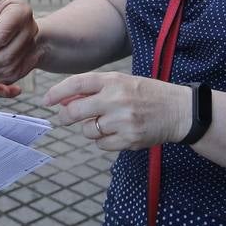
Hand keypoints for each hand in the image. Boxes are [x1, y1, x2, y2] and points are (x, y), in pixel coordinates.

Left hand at [44, 72, 189, 150]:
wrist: (179, 111)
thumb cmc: (147, 94)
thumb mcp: (122, 82)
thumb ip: (94, 90)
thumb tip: (64, 102)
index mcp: (113, 81)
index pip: (76, 84)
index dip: (57, 93)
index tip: (46, 100)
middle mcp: (116, 99)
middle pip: (75, 112)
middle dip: (65, 117)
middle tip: (65, 118)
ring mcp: (122, 120)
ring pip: (87, 131)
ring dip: (90, 129)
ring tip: (107, 123)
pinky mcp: (129, 139)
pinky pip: (101, 144)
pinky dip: (104, 141)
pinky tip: (117, 133)